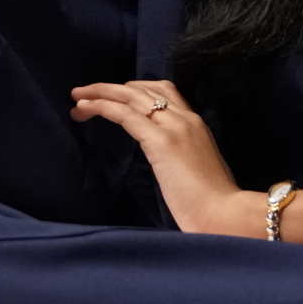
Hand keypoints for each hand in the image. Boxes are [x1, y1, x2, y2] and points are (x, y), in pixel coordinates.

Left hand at [70, 79, 259, 236]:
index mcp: (196, 125)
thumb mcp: (198, 171)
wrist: (226, 215)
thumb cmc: (213, 205)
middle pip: (143, 88)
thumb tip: (167, 163)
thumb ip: (182, 159)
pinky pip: (124, 114)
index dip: (135, 90)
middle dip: (112, 88)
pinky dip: (101, 106)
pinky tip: (84, 109)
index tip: (115, 97)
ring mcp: (174, 127)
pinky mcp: (160, 142)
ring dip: (100, 93)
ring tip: (77, 97)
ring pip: (130, 96)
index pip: (165, 92)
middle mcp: (185, 119)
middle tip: (86, 92)